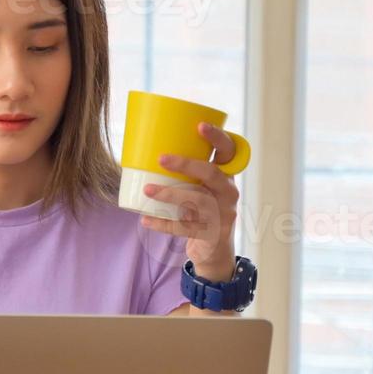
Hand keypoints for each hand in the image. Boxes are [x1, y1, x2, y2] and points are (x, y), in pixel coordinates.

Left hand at [140, 122, 240, 282]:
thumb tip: (143, 152)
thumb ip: (183, 173)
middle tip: (161, 158)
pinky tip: (145, 220)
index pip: (229, 151)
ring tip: (147, 190)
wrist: (213, 248)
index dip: (218, 137)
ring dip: (170, 194)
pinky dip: (163, 224)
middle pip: (212, 173)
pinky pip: (185, 228)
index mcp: (225, 176)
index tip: (199, 126)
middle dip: (186, 164)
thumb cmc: (199, 210)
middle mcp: (228, 192)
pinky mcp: (212, 234)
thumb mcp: (198, 188)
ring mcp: (223, 214)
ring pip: (197, 200)